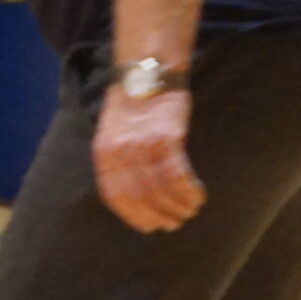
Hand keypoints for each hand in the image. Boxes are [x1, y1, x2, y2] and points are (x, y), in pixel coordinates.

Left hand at [93, 87, 204, 232]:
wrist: (146, 73)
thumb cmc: (132, 108)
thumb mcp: (112, 135)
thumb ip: (118, 163)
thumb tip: (132, 198)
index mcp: (103, 153)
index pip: (114, 195)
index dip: (133, 215)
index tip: (149, 226)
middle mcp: (120, 151)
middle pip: (140, 197)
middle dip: (159, 215)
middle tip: (174, 222)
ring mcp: (143, 144)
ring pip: (161, 189)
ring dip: (178, 206)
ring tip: (188, 210)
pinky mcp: (167, 136)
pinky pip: (178, 174)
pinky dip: (189, 191)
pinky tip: (197, 196)